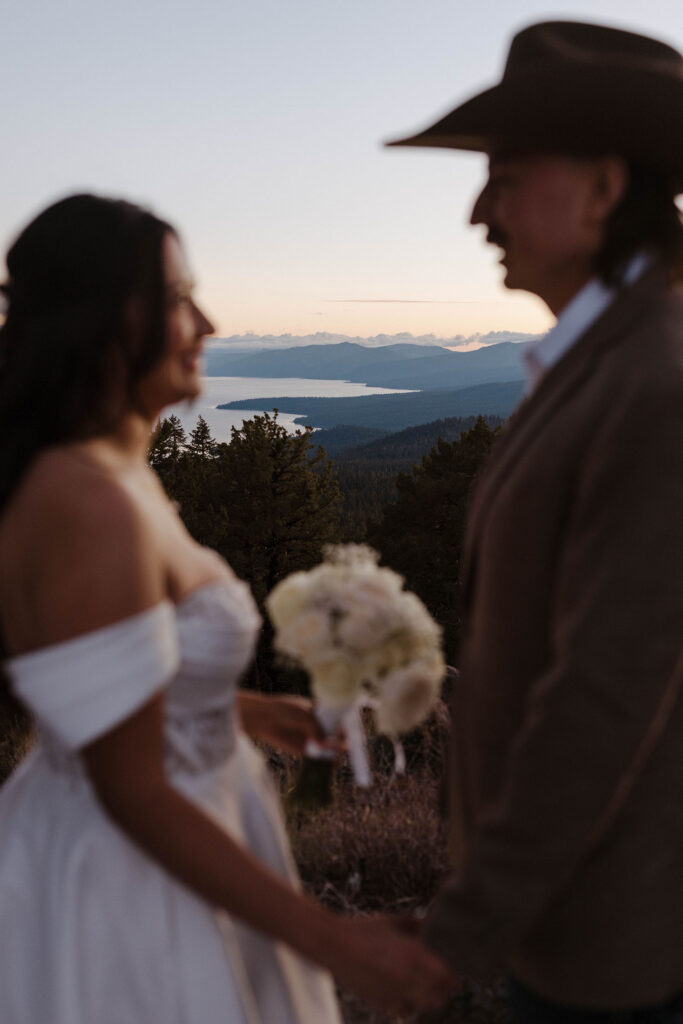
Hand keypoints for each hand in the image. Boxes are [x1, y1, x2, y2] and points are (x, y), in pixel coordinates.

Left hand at [238, 692, 343, 756]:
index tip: (354, 726)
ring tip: (342, 746)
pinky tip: (331, 752)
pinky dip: (327, 755)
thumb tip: (329, 743)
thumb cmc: (285, 711)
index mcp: (322, 712)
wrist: (265, 719)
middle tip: (349, 739)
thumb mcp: (304, 715)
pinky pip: (321, 755)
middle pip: (338, 733)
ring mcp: (314, 738)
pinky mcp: (307, 750)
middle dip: (345, 737)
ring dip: (338, 748)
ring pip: (331, 745)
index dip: (348, 723)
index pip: (340, 718)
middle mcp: (320, 725)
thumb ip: (317, 728)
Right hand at [325, 914, 459, 1016]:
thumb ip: (417, 925)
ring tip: (426, 985)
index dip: (455, 972)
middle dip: (446, 986)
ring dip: (430, 996)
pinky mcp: (383, 1003)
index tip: (454, 965)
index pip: (449, 974)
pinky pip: (405, 1010)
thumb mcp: (394, 922)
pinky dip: (410, 1004)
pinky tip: (406, 992)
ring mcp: (396, 992)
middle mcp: (410, 977)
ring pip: (426, 1004)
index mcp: (415, 954)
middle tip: (444, 977)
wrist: (335, 945)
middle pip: (442, 993)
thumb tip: (432, 926)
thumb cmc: (364, 929)